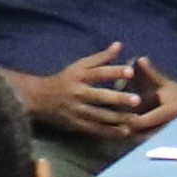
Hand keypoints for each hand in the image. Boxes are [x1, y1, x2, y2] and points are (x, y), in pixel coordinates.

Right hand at [23, 47, 158, 136]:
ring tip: (135, 119)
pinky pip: (95, 129)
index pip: (99, 73)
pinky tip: (124, 131)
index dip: (115, 72)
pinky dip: (110, 131)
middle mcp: (78, 93)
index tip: (131, 71)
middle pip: (100, 96)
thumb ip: (101, 57)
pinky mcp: (76, 124)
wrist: (39, 98)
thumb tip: (119, 45)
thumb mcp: (79, 65)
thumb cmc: (65, 79)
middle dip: (118, 99)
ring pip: (99, 116)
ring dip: (118, 118)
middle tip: (137, 100)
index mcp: (79, 76)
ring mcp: (76, 110)